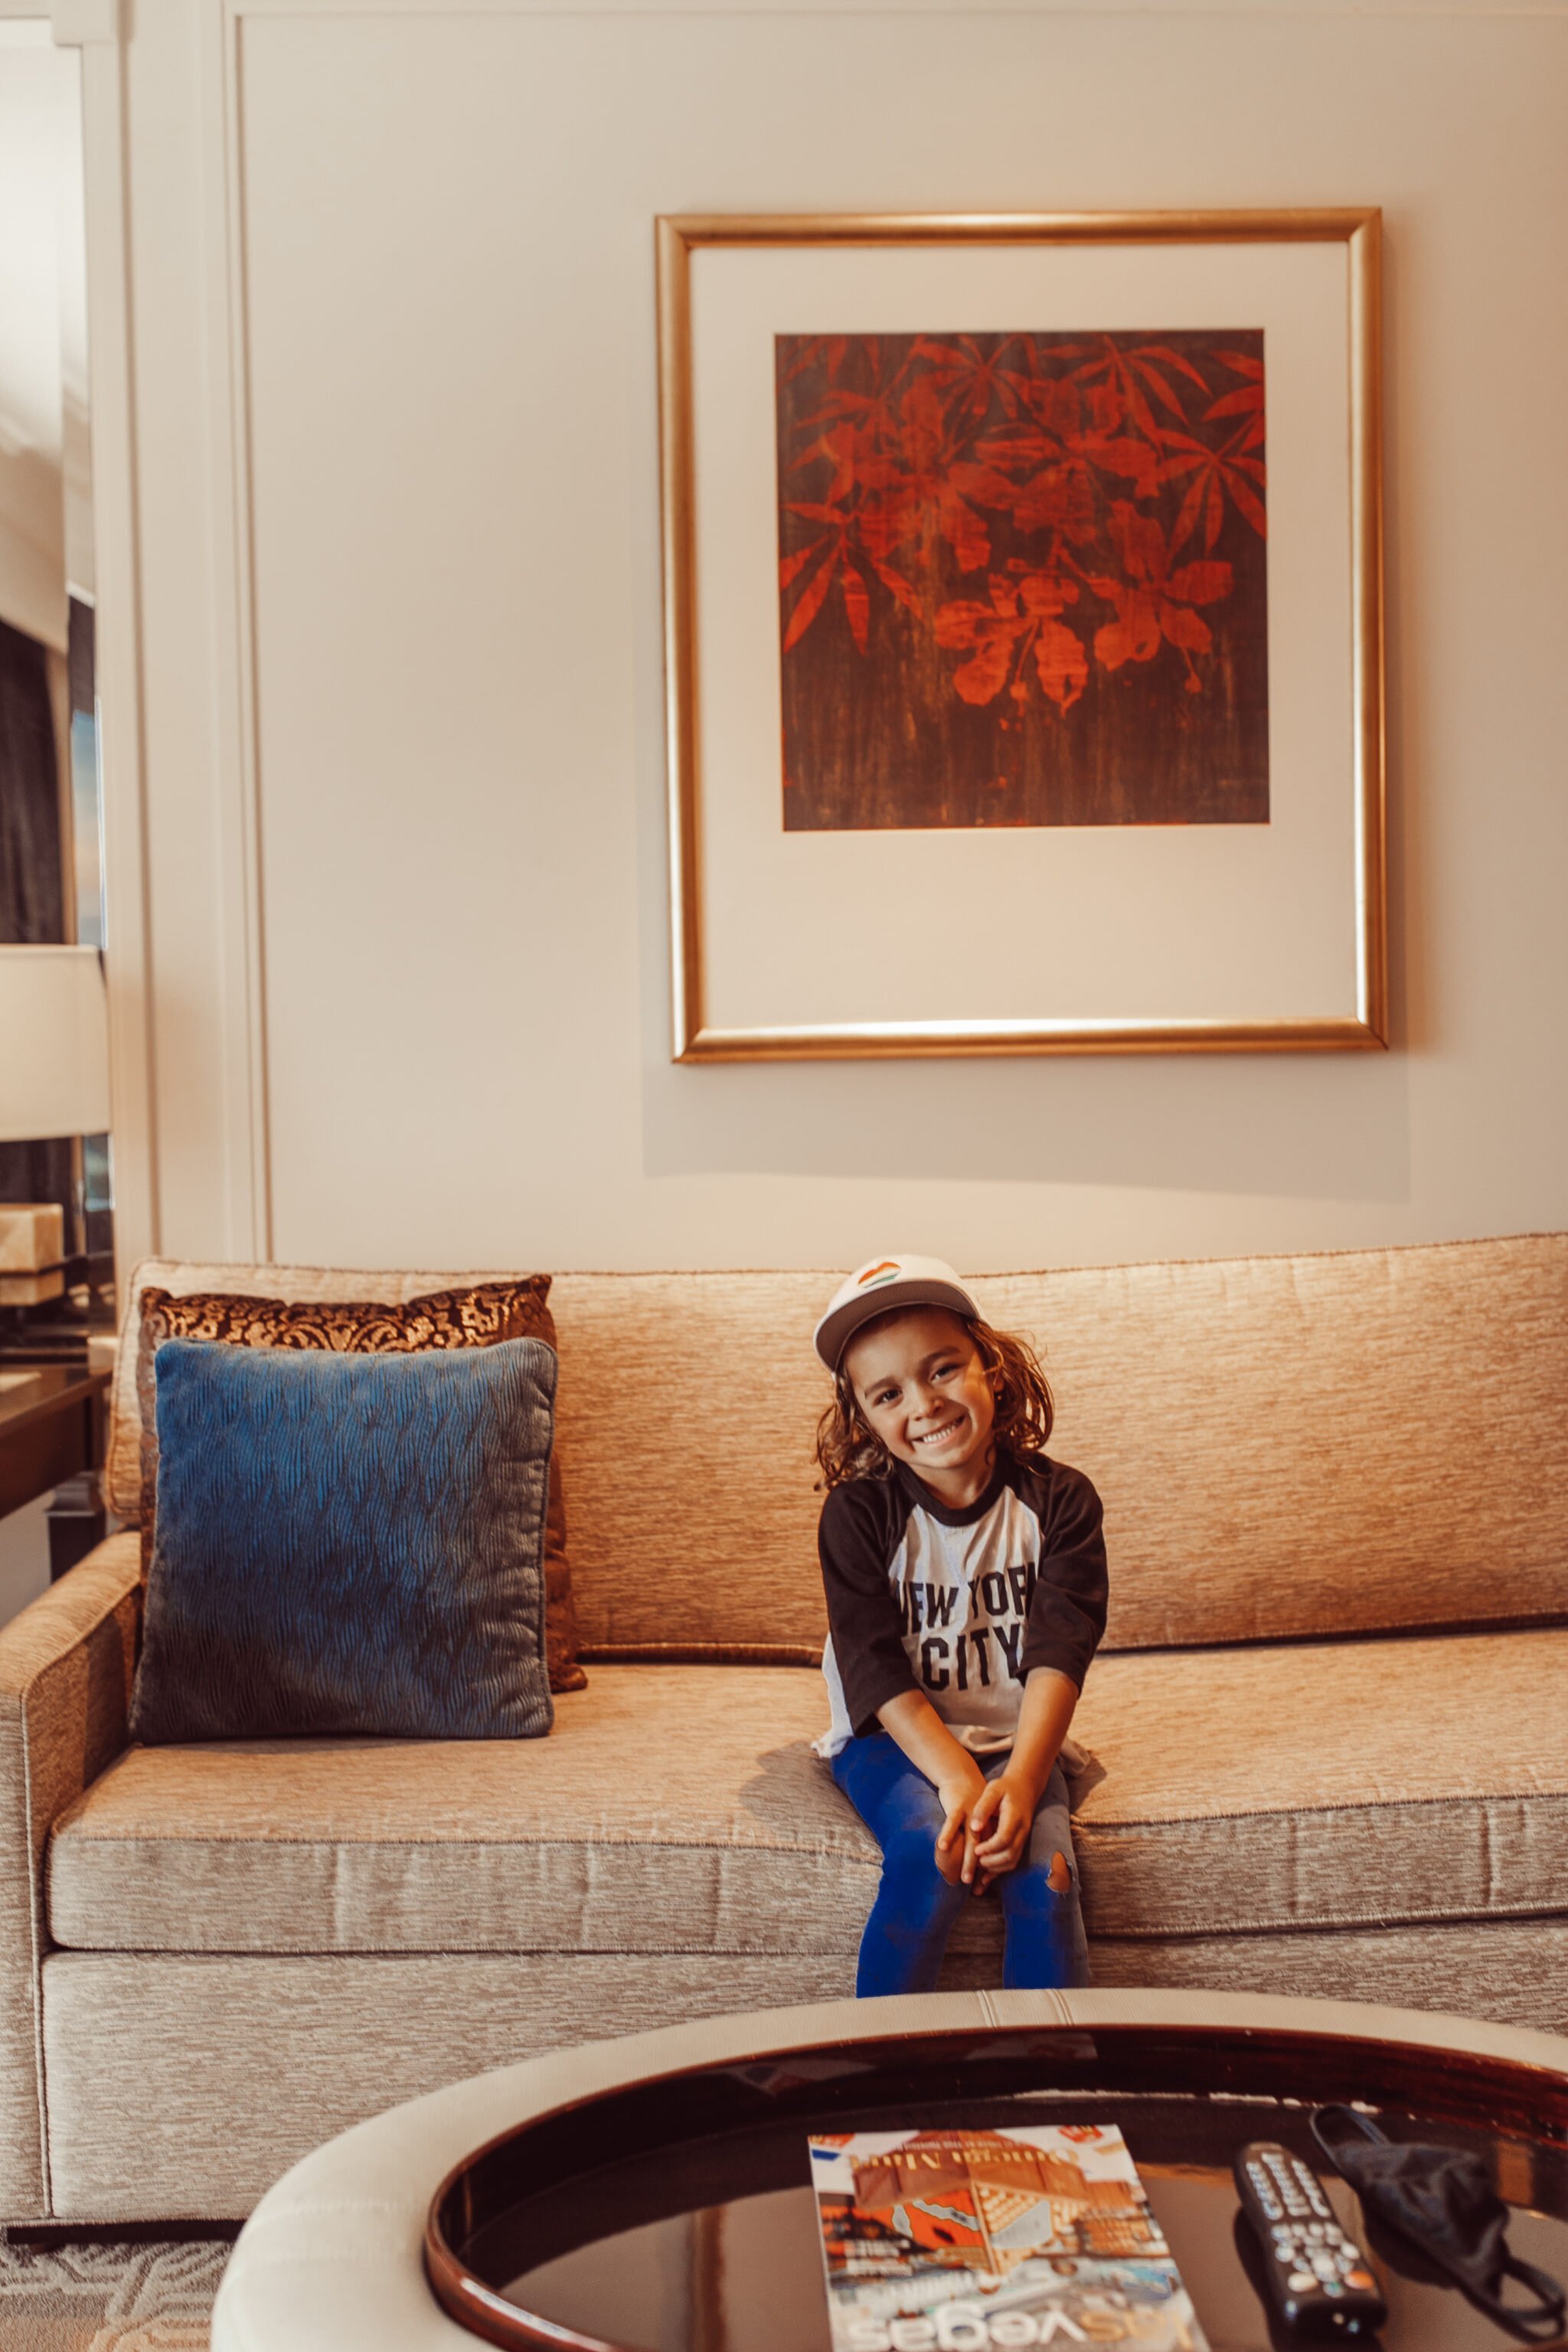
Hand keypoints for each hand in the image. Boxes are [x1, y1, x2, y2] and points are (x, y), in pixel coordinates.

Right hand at [933, 1764, 987, 1885]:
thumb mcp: (979, 1818)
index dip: (986, 1870)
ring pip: (970, 1841)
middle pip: (983, 1850)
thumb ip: (979, 1837)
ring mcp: (971, 1815)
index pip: (990, 1852)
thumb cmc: (968, 1802)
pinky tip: (941, 1847)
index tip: (981, 1888)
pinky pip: (952, 1823)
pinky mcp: (957, 1807)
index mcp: (990, 1827)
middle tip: (975, 1888)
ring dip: (968, 1859)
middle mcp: (983, 1823)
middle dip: (980, 1870)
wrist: (961, 1775)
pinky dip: (947, 1834)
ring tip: (964, 1877)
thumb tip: (975, 1862)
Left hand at [967, 1771, 1037, 1879]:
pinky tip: (985, 1878)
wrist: (1024, 1788)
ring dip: (995, 1869)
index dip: (990, 1847)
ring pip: (1012, 1861)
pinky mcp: (1019, 1844)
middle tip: (974, 1862)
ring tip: (977, 1868)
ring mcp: (1023, 1839)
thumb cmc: (1005, 1788)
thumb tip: (974, 1827)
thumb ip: (983, 1808)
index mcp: (1015, 1817)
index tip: (975, 1850)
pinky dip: (999, 1871)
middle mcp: (1022, 1831)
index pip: (1004, 1838)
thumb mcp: (992, 1790)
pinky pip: (1012, 1862)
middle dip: (991, 1862)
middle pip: (1010, 1854)